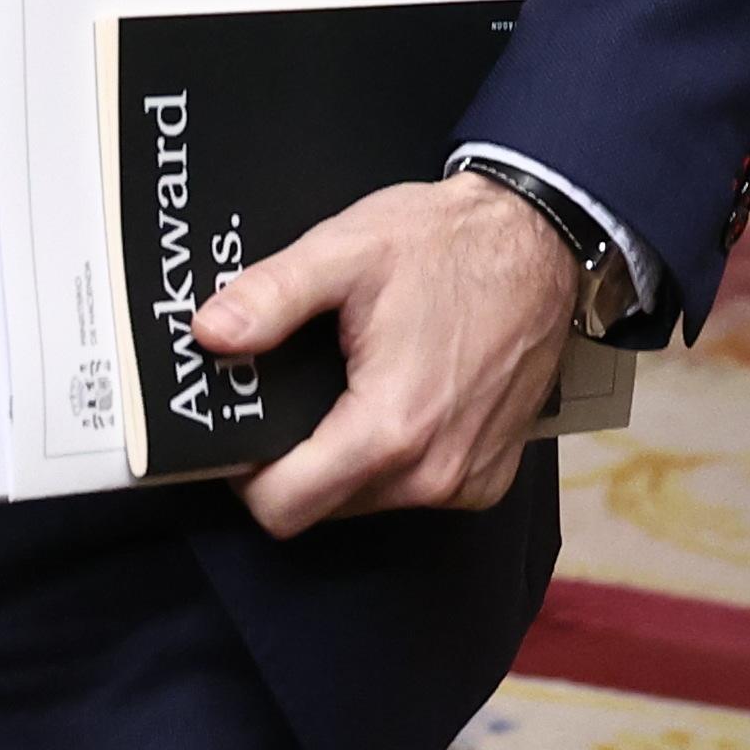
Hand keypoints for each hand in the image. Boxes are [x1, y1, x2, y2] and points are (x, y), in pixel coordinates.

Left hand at [194, 174, 583, 538]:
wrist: (539, 241)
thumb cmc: (449, 244)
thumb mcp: (346, 250)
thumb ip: (271, 296)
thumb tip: (210, 333)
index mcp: (391, 427)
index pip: (284, 508)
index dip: (245, 475)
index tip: (242, 429)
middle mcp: (434, 472)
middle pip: (321, 507)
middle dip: (292, 462)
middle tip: (290, 393)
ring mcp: (467, 480)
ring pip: (365, 502)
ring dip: (341, 459)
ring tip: (343, 387)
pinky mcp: (488, 475)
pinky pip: (412, 491)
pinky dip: (390, 458)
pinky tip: (392, 398)